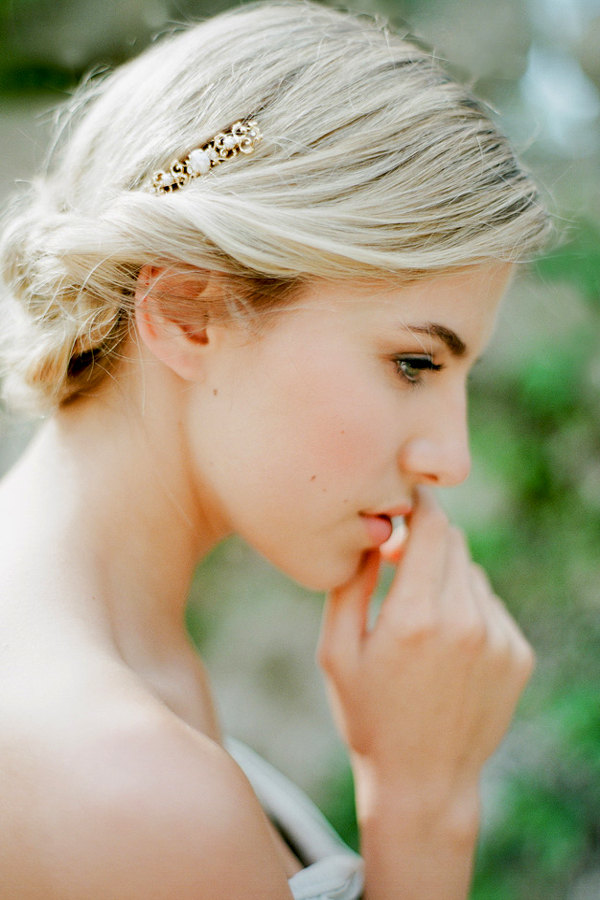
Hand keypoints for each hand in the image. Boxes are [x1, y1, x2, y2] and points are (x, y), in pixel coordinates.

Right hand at [318, 487, 534, 814]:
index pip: (431, 525)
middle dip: (425, 542)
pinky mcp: (518, 655)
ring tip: (421, 623)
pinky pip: (491, 605)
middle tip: (398, 564)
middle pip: (453, 542)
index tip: (402, 502)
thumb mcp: (336, 652)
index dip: (417, 505)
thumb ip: (349, 584)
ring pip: (472, 573)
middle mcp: (465, 621)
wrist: (423, 781)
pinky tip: (447, 648)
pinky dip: (469, 610)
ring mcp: (498, 639)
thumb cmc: (367, 714)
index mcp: (414, 616)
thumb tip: (371, 535)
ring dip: (446, 579)